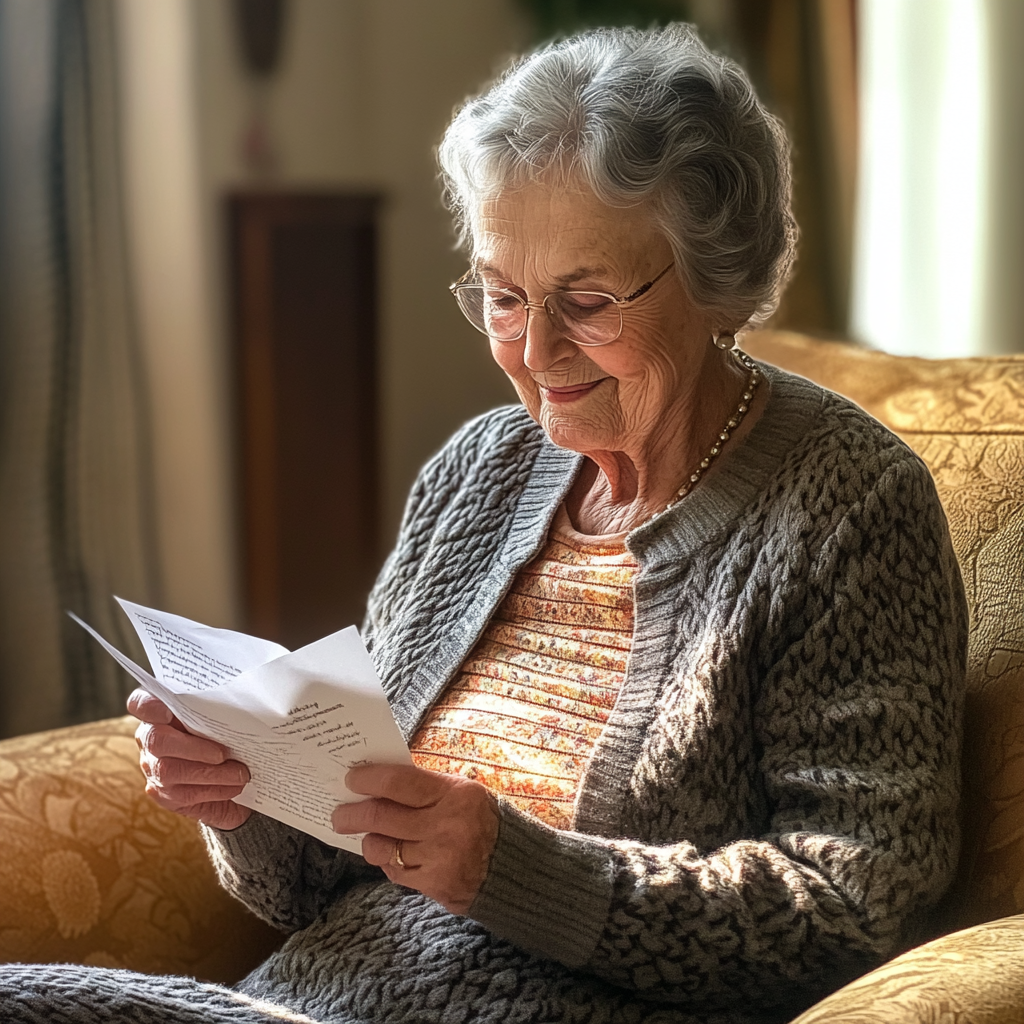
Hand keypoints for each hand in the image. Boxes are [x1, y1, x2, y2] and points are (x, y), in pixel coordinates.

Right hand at [127, 688, 251, 830]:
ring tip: (240, 774)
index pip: (140, 703)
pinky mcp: (164, 794)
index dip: (149, 706)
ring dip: (210, 774)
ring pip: (169, 772)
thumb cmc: (224, 730)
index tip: (167, 711)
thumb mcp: (221, 713)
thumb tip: (243, 703)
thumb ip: (219, 705)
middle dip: (192, 748)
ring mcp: (153, 767)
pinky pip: (184, 794)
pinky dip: (214, 790)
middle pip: (156, 740)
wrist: (230, 767)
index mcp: (160, 711)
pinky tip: (234, 786)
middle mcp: (149, 738)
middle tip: (223, 754)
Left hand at [332, 764, 498, 914]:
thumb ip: (425, 787)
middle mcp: (445, 825)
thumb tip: (379, 781)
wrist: (512, 867)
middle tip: (340, 814)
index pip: (399, 782)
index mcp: (454, 794)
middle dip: (352, 814)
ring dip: (369, 841)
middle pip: (381, 816)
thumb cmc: (480, 820)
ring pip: (383, 848)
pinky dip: (389, 862)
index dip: (369, 779)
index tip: (351, 778)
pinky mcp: (434, 885)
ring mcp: (439, 858)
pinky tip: (393, 855)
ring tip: (368, 836)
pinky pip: (395, 872)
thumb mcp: (462, 792)